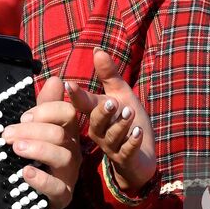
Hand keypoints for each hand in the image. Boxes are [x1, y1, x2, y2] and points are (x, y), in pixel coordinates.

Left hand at [2, 75, 79, 208]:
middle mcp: (71, 150)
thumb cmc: (36, 160)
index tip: (23, 117)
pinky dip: (40, 179)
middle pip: (60, 133)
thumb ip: (44, 107)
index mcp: (66, 132)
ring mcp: (69, 173)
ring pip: (61, 156)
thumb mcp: (38, 130)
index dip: (45, 111)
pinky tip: (25, 173)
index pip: (67, 112)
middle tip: (7, 135)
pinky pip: (57, 187)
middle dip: (31, 131)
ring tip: (16, 149)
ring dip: (36, 149)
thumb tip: (55, 79)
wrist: (35, 197)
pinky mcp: (63, 196)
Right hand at [66, 48, 156, 192]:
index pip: (84, 105)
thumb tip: (97, 49)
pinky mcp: (126, 159)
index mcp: (96, 115)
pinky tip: (138, 133)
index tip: (69, 84)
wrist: (140, 156)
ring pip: (112, 137)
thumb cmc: (127, 122)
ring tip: (130, 112)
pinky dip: (132, 142)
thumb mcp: (121, 95)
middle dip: (103, 112)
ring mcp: (112, 147)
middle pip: (96, 123)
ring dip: (121, 125)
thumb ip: (109, 75)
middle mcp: (100, 132)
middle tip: (112, 102)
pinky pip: (126, 152)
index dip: (76, 96)